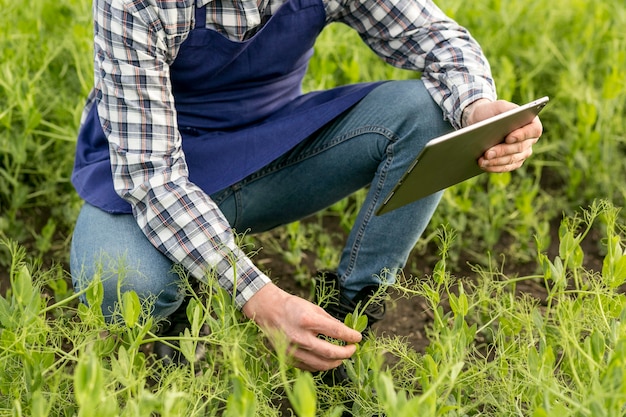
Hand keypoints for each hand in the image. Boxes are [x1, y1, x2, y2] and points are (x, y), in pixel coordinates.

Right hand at [242, 283, 361, 370]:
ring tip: (342, 356)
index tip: (358, 337)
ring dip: (336, 362)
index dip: (350, 336)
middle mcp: (300, 337)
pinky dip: (321, 365)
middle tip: (353, 349)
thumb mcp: (313, 307)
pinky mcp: (288, 358)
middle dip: (347, 353)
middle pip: (330, 353)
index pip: (336, 332)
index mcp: (308, 320)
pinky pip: (310, 367)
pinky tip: (327, 360)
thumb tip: (347, 332)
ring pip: (321, 364)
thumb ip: (330, 321)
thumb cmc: (292, 307)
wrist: (268, 311)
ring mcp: (293, 350)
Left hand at [462, 99, 542, 172]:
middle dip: (502, 151)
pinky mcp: (513, 162)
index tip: (508, 138)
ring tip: (482, 161)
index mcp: (531, 123)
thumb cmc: (491, 111)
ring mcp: (522, 152)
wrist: (479, 121)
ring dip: (496, 162)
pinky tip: (484, 166)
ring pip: (512, 160)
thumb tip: (511, 118)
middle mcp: (530, 140)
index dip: (522, 135)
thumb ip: (507, 109)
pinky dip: (494, 167)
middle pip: (520, 148)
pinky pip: (506, 167)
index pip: (534, 130)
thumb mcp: (498, 106)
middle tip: (487, 153)